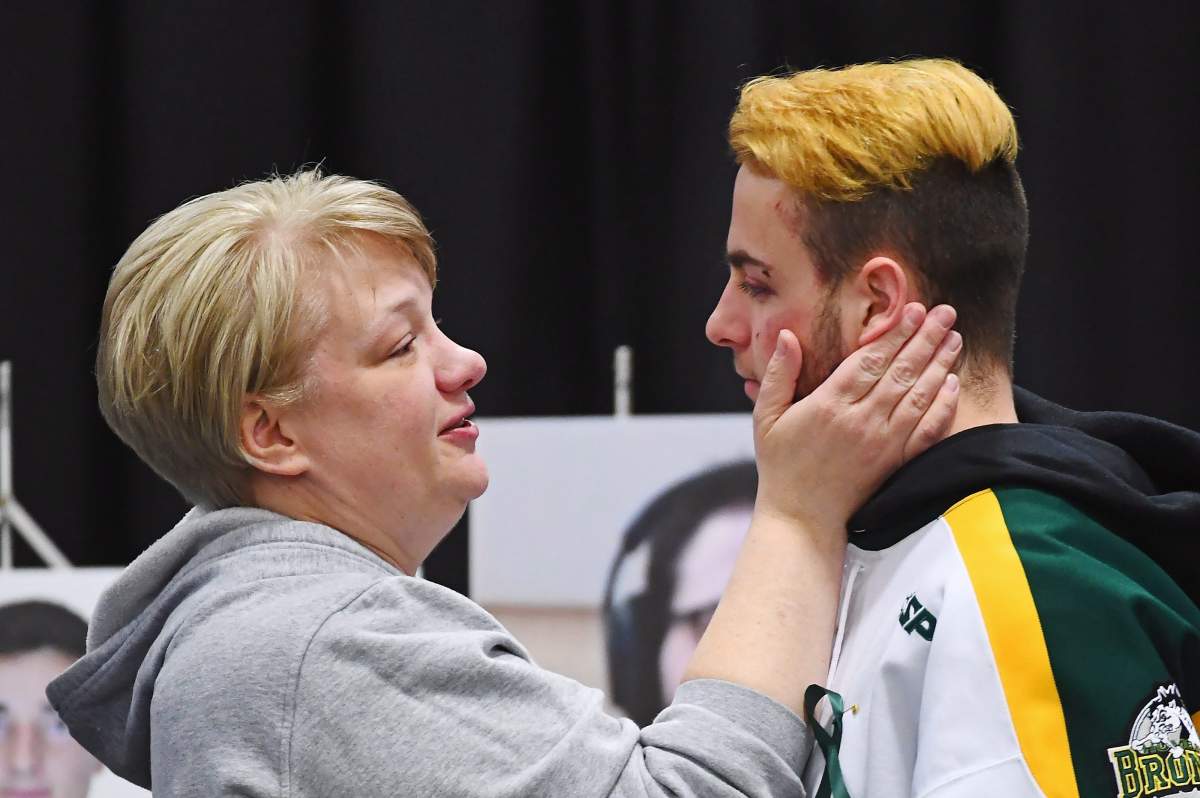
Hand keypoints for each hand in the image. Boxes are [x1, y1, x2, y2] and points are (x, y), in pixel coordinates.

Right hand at [752, 303, 960, 530]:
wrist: (802, 517)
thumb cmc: (780, 465)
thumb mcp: (766, 417)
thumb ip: (779, 375)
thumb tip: (789, 336)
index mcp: (828, 405)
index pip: (870, 360)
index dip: (895, 333)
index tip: (912, 309)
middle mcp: (860, 421)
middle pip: (901, 372)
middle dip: (926, 338)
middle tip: (945, 313)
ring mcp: (882, 443)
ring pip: (919, 396)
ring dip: (940, 364)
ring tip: (954, 338)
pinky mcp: (895, 462)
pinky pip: (927, 430)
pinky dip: (943, 406)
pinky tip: (951, 384)